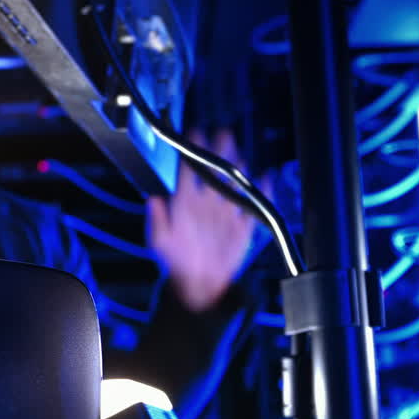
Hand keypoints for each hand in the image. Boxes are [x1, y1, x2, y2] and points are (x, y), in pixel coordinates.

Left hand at [147, 129, 264, 313]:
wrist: (199, 285)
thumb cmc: (175, 262)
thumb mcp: (160, 242)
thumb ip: (157, 220)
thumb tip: (153, 198)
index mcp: (185, 203)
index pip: (189, 172)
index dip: (192, 152)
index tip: (195, 133)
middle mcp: (207, 203)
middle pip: (215, 172)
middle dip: (220, 151)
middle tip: (224, 133)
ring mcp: (226, 213)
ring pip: (235, 184)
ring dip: (239, 169)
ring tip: (241, 155)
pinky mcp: (244, 226)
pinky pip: (255, 206)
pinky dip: (262, 192)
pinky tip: (266, 178)